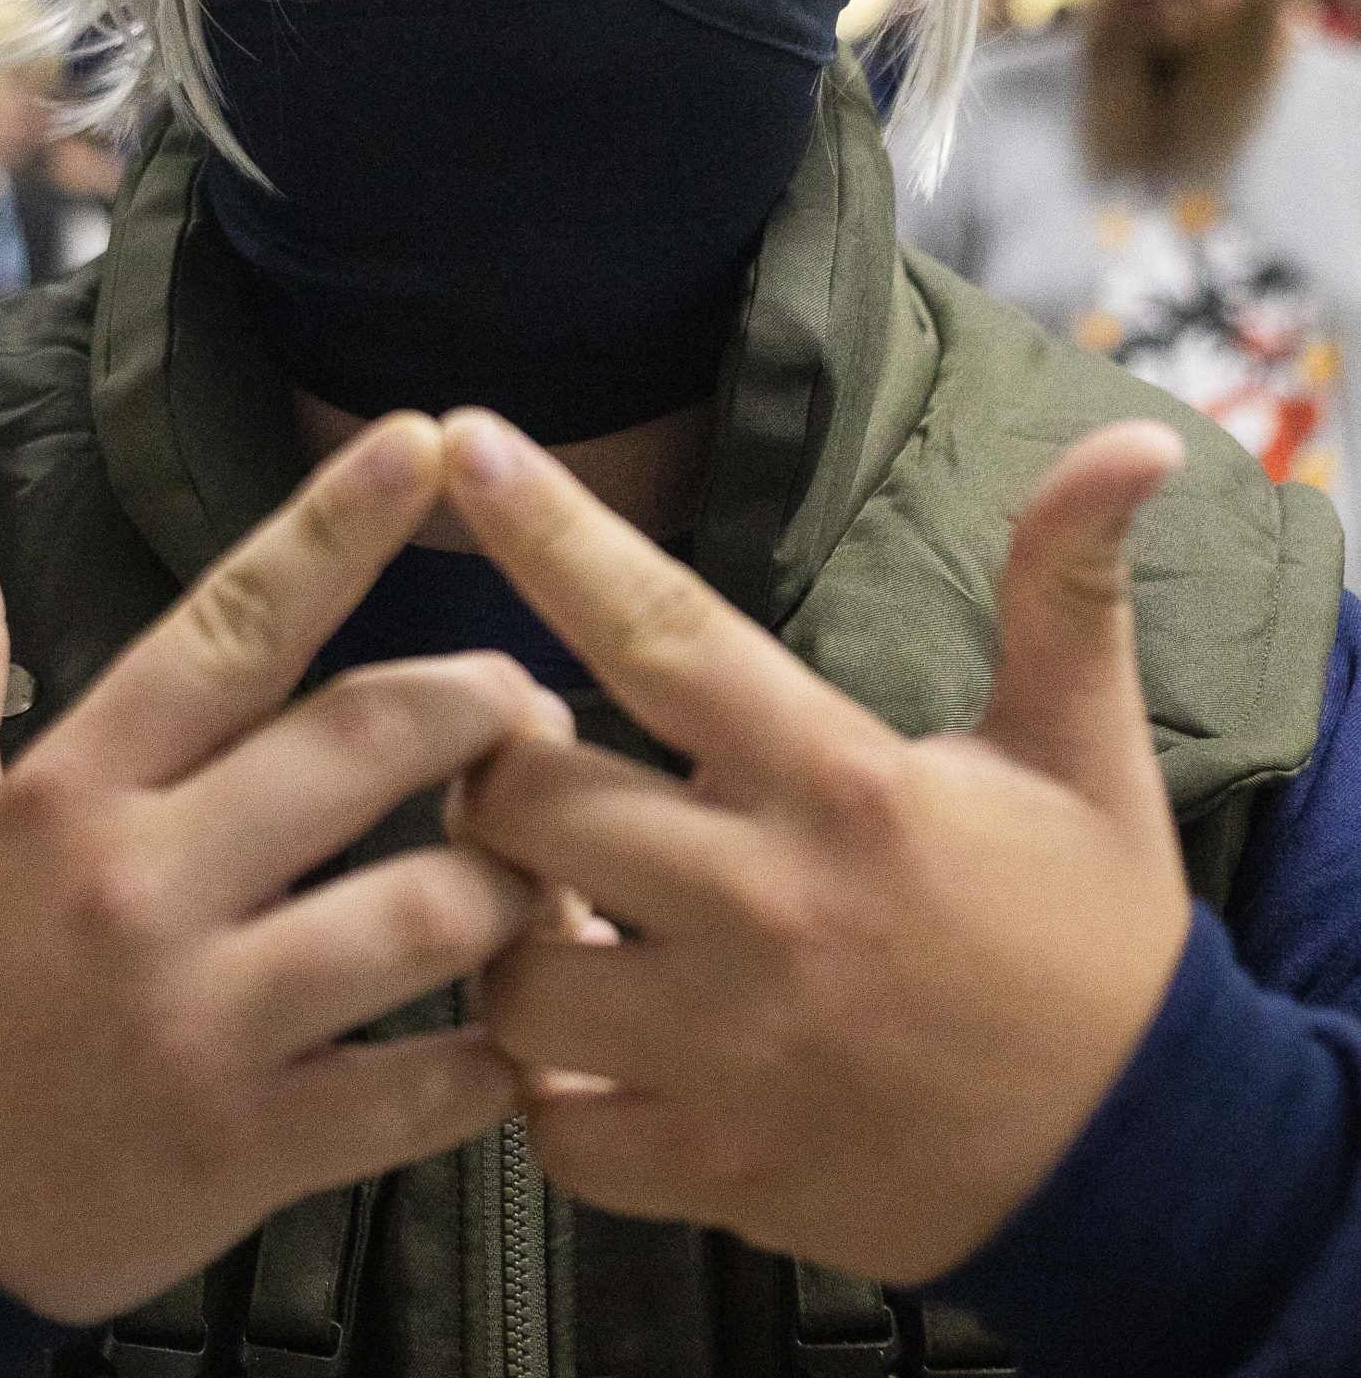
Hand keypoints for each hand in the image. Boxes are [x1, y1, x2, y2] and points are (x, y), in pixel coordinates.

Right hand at [0, 413, 563, 1322]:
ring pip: (429, 915)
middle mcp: (144, 889)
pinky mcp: (246, 1154)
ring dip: (517, 881)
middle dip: (486, 703)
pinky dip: (495, 1059)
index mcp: (73, 790)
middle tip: (533, 705)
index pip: (232, 627)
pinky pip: (423, 1092)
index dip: (337, 526)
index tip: (424, 440)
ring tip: (546, 868)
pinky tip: (518, 1032)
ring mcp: (202, 1026)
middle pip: (369, 744)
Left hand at [442, 409, 1191, 1283]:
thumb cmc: (1092, 939)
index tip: (467, 446)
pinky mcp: (714, 1174)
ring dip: (505, 931)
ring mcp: (731, 1055)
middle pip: (529, 805)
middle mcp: (768, 910)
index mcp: (844, 785)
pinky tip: (588, 1038)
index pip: (664, 633)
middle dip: (495, 769)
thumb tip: (1131, 441)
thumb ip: (1066, 585)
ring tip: (554, 902)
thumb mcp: (1085, 749)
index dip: (554, 536)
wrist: (1148, 1168)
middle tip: (526, 762)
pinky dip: (546, 1083)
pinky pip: (550, 1126)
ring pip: (511, 976)